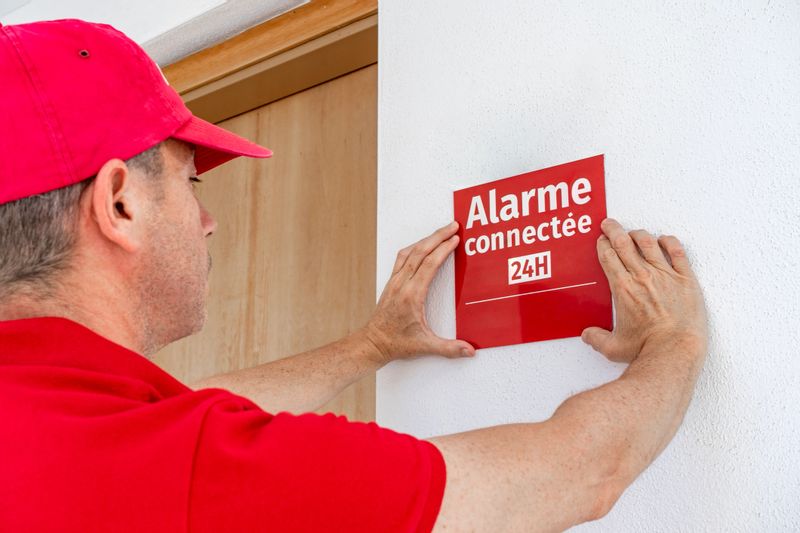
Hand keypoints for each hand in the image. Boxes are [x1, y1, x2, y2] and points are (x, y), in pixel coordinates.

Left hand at [362, 221, 475, 364]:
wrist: (373, 343)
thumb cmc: (396, 343)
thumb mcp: (425, 346)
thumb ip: (449, 348)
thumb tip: (469, 350)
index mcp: (411, 296)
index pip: (429, 265)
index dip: (443, 249)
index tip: (455, 239)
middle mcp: (401, 284)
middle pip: (420, 252)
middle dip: (438, 236)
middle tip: (453, 226)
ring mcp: (394, 281)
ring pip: (410, 252)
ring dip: (426, 239)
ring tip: (441, 231)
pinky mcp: (391, 282)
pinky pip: (402, 258)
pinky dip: (414, 247)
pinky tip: (422, 245)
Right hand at [581, 218, 707, 363]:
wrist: (675, 351)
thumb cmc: (647, 348)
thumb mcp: (613, 347)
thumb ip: (597, 339)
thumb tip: (588, 336)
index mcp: (622, 288)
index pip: (608, 256)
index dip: (603, 244)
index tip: (601, 240)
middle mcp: (642, 277)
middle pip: (623, 243)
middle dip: (614, 230)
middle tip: (609, 224)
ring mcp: (665, 275)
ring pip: (648, 243)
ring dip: (638, 234)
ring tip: (633, 232)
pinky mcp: (685, 280)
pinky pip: (677, 253)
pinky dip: (669, 242)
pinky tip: (664, 239)